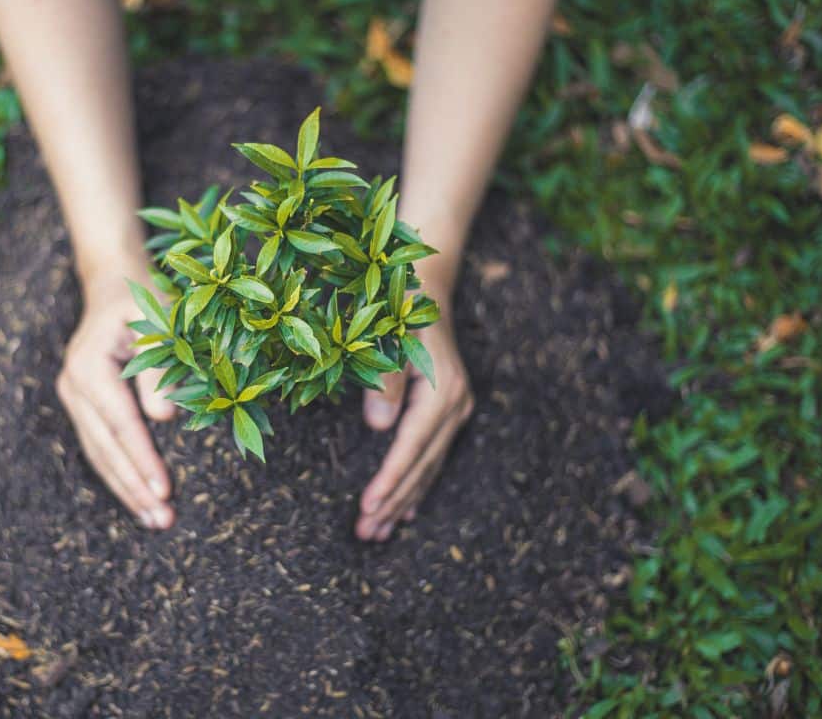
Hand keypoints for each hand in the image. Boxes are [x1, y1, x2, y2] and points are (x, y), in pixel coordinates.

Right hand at [55, 274, 176, 528]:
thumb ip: (160, 368)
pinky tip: (138, 498)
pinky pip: (98, 446)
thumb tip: (164, 418)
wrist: (113, 283)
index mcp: (90, 366)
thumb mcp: (160, 322)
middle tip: (162, 520)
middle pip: (105, 447)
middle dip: (134, 487)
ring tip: (154, 520)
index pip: (120, 424)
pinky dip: (118, 474)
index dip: (142, 459)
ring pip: (98, 453)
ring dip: (126, 489)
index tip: (164, 491)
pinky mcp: (82, 404)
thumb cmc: (145, 299)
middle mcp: (73, 385)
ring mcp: (73, 397)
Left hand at [355, 316, 472, 540]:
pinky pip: (433, 458)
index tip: (367, 508)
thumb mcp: (387, 334)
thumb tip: (378, 427)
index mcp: (441, 391)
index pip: (410, 448)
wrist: (426, 286)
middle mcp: (454, 406)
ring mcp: (456, 410)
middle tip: (365, 534)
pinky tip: (406, 514)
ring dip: (402, 502)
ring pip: (428, 467)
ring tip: (376, 534)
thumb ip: (384, 379)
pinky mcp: (450, 412)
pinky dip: (417, 487)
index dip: (389, 480)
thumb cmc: (398, 306)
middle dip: (392, 502)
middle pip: (421, 465)